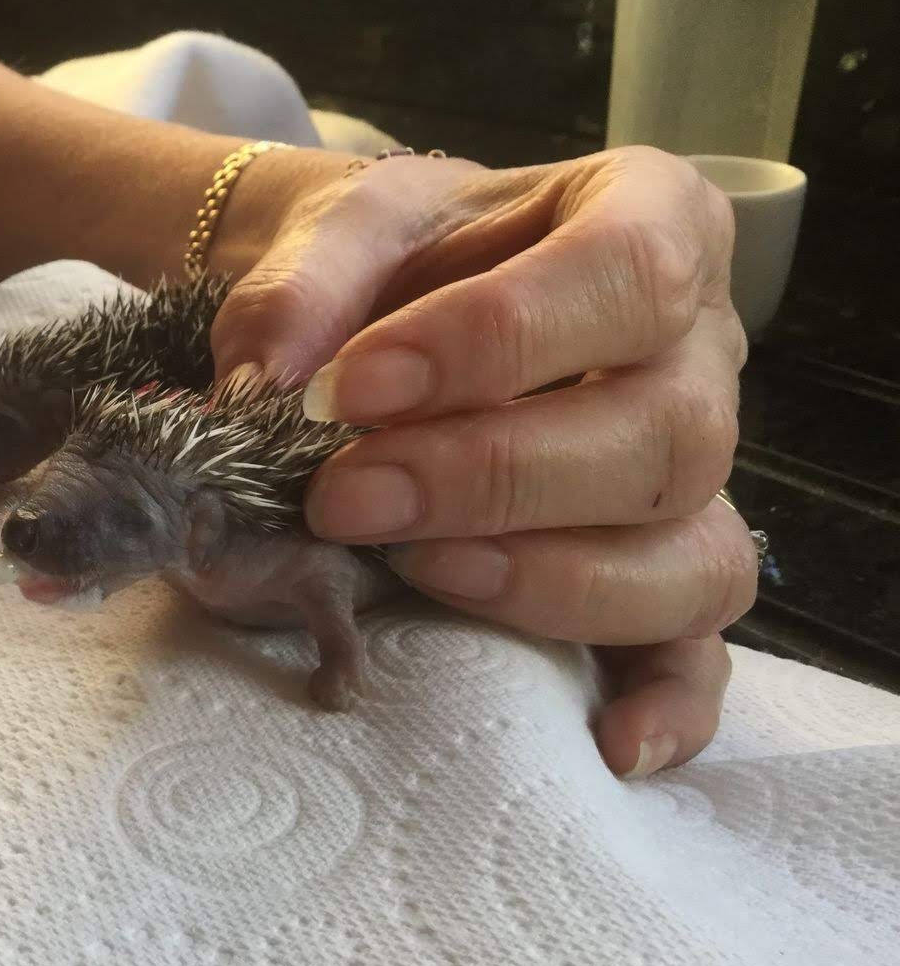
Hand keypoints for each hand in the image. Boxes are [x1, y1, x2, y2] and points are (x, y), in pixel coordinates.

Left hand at [212, 146, 756, 776]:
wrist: (387, 299)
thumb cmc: (392, 256)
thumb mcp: (343, 224)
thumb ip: (306, 281)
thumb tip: (267, 383)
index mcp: (649, 224)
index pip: (628, 275)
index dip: (498, 343)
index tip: (355, 389)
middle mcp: (698, 353)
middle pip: (666, 435)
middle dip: (495, 480)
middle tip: (347, 499)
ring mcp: (689, 476)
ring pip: (692, 555)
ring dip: (551, 582)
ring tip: (418, 573)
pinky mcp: (659, 567)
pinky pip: (699, 651)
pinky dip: (665, 703)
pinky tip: (605, 742)